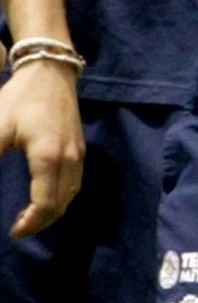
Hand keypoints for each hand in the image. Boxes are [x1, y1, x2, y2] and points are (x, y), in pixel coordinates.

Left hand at [0, 59, 84, 236]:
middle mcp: (70, 158)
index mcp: (49, 157)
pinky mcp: (80, 145)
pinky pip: (76, 181)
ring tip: (30, 216)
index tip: (12, 232)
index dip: (30, 224)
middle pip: (62, 203)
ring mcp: (79, 151)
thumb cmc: (20, 99)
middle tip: (18, 228)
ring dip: (53, 210)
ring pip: (72, 193)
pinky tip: (46, 193)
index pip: (46, 204)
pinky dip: (62, 195)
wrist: (50, 70)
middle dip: (41, 222)